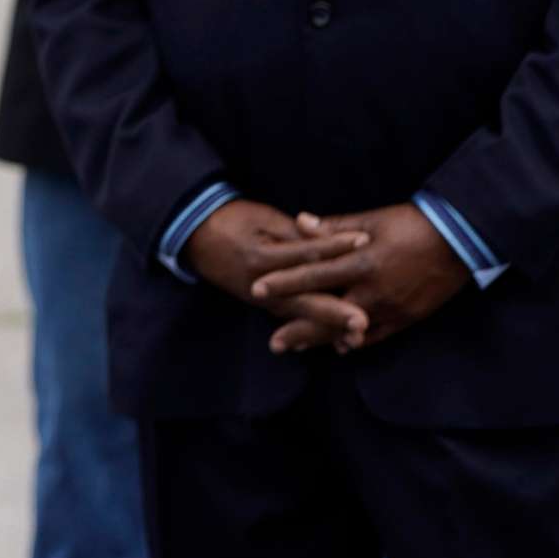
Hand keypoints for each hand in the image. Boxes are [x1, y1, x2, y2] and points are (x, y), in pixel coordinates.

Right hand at [181, 198, 373, 352]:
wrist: (194, 235)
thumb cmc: (231, 220)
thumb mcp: (263, 219)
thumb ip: (296, 234)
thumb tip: (329, 243)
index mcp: (260, 258)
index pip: (305, 254)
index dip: (335, 247)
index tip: (364, 242)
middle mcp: (260, 285)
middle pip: (304, 300)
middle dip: (335, 312)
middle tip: (363, 323)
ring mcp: (260, 299)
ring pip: (299, 315)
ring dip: (328, 327)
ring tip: (357, 337)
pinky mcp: (262, 304)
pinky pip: (291, 316)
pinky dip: (313, 328)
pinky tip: (335, 339)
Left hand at [254, 205, 470, 352]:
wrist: (460, 238)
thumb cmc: (412, 223)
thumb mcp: (371, 220)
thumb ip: (333, 227)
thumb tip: (298, 222)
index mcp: (361, 261)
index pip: (313, 274)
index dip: (284, 283)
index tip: (257, 289)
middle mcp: (374, 290)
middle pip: (327, 313)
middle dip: (299, 329)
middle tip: (273, 343)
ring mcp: (392, 307)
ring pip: (350, 330)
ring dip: (322, 339)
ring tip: (296, 346)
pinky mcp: (409, 317)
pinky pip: (378, 336)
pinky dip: (356, 341)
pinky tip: (339, 347)